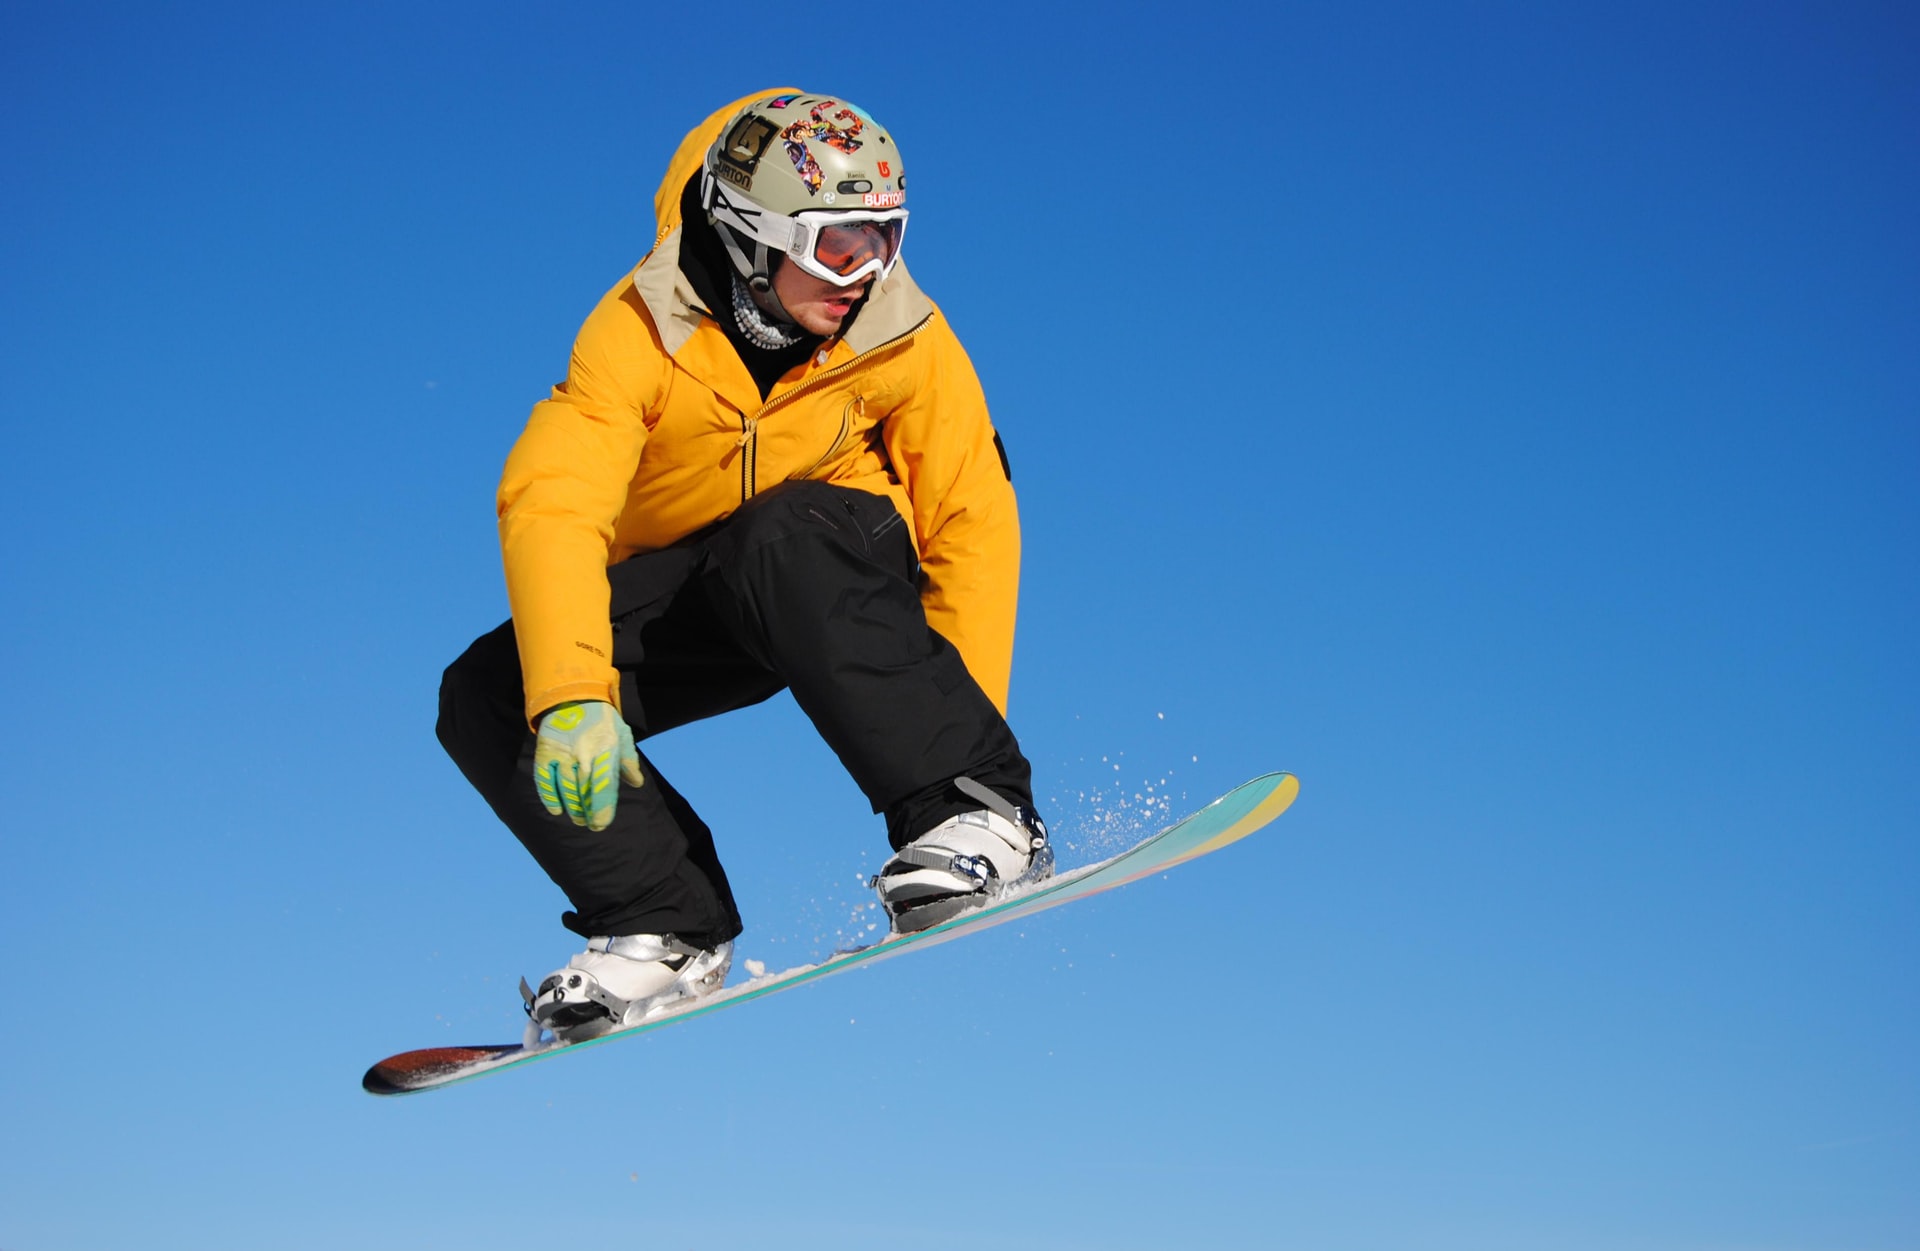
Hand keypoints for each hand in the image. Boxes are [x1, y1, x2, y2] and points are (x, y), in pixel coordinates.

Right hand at [532, 700, 643, 830]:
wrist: (572, 694)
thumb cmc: (601, 719)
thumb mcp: (621, 733)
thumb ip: (628, 760)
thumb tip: (637, 783)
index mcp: (606, 747)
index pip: (604, 783)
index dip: (603, 807)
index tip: (602, 823)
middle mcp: (583, 752)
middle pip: (585, 789)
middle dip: (588, 812)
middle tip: (592, 825)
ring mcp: (563, 752)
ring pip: (566, 787)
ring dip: (572, 807)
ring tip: (578, 819)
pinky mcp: (545, 751)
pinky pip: (544, 779)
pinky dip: (549, 796)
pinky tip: (556, 810)